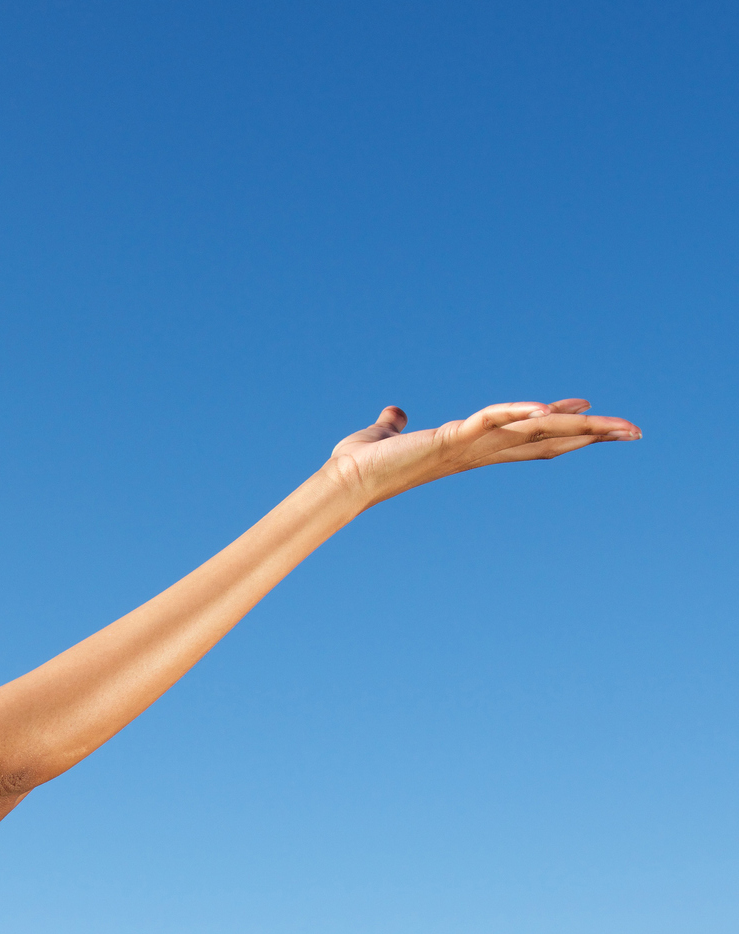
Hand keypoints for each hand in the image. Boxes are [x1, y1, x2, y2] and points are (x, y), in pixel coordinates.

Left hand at [324, 399, 640, 510]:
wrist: (341, 480)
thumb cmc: (362, 462)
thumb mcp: (387, 435)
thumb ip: (396, 423)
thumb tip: (395, 412)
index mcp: (471, 448)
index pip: (528, 440)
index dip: (563, 430)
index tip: (595, 418)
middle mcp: (477, 451)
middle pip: (547, 441)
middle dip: (592, 435)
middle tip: (636, 431)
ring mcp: (468, 446)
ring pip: (533, 432)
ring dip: (575, 426)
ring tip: (617, 424)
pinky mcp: (449, 439)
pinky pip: (491, 422)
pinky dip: (516, 412)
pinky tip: (543, 408)